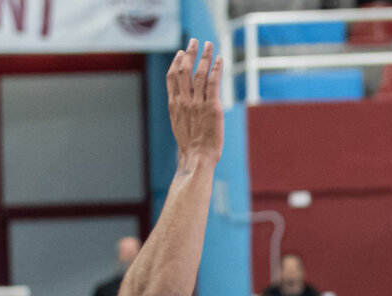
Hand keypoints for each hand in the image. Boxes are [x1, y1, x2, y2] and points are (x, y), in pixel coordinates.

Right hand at [166, 38, 223, 167]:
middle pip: (184, 70)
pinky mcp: (212, 107)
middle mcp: (184, 100)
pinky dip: (216, 68)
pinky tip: (219, 59)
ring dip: (204, 56)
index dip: (176, 62)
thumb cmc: (190, 147)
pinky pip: (213, 82)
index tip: (181, 53)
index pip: (171, 77)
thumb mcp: (179, 125)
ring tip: (209, 44)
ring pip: (199, 73)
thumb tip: (183, 105)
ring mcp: (197, 103)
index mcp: (174, 104)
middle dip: (190, 53)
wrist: (197, 158)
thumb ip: (180, 111)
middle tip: (195, 41)